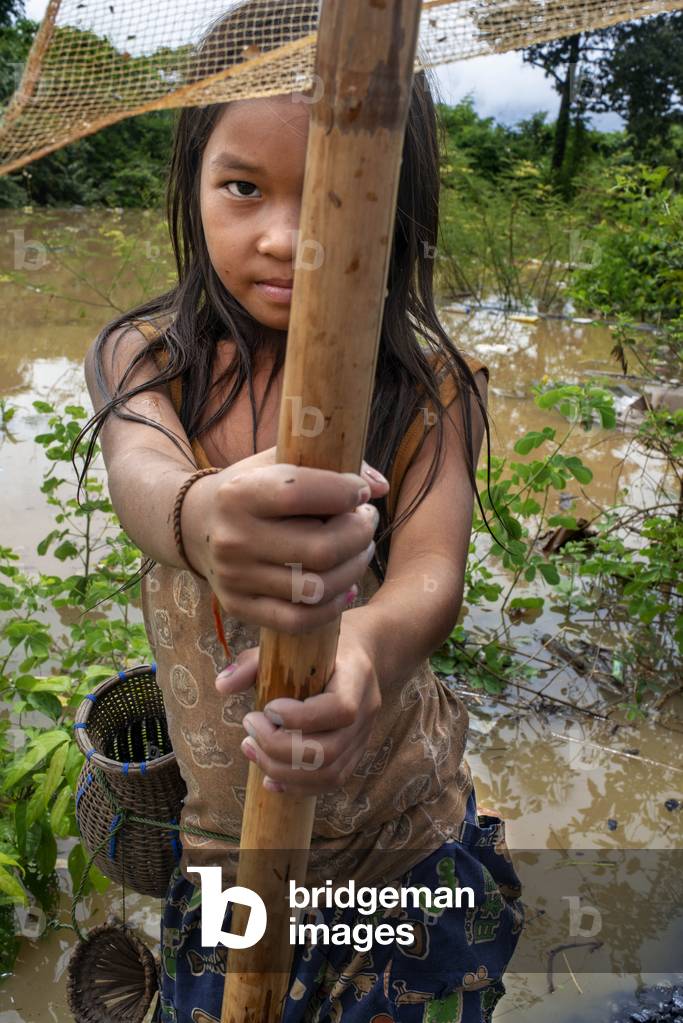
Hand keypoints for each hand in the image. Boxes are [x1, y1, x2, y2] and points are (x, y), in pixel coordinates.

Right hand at [182, 446, 388, 635]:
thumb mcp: (278, 462)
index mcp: (239, 493)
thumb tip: (379, 486)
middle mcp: (233, 538)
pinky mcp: (239, 607)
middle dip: (360, 534)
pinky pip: (300, 620)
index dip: (344, 493)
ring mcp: (235, 578)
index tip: (360, 493)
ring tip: (358, 549)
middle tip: (366, 522)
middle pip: (321, 549)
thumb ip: (329, 464)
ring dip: (353, 568)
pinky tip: (344, 586)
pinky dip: (332, 606)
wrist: (196, 524)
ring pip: (317, 588)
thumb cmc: (252, 489)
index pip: (301, 494)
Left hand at [214, 618, 380, 794]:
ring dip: (283, 771)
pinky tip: (268, 777)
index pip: (339, 709)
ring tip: (252, 750)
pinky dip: (296, 786)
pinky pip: (330, 782)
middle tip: (249, 732)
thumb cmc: (318, 648)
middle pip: (329, 751)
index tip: (266, 707)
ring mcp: (363, 738)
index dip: (299, 717)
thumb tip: (221, 685)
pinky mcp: (354, 755)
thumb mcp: (288, 644)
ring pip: (329, 774)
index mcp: (356, 678)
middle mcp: (367, 712)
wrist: (359, 656)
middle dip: (279, 748)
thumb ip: (254, 664)